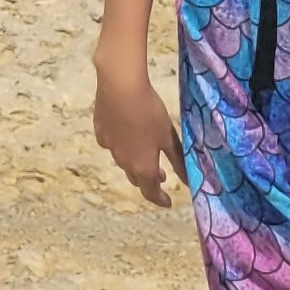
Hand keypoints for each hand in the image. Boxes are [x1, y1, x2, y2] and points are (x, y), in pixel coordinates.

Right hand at [91, 54, 183, 207]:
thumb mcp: (169, 138)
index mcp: (143, 167)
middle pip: (136, 179)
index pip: (151, 192)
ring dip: (135, 164)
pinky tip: (125, 134)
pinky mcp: (100, 132)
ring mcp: (109, 147)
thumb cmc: (150, 113)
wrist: (120, 87)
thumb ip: (178, 162)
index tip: (168, 202)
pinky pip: (112, 146)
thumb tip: (189, 183)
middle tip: (162, 176)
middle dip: (149, 180)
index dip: (160, 199)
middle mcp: (124, 162)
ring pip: (123, 162)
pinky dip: (121, 146)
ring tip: (144, 154)